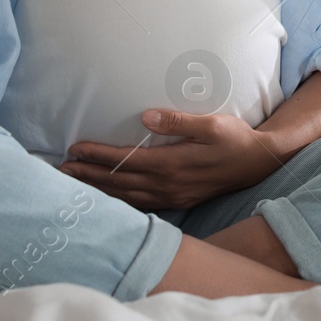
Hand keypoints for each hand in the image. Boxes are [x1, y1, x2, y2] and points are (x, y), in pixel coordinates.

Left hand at [60, 110, 281, 209]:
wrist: (259, 164)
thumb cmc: (236, 139)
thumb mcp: (212, 124)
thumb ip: (178, 121)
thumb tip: (146, 116)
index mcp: (172, 165)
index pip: (125, 161)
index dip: (98, 155)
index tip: (74, 149)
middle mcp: (168, 186)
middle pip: (119, 183)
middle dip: (88, 175)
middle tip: (61, 169)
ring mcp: (173, 197)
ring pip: (126, 197)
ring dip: (99, 190)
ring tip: (75, 183)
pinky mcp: (178, 201)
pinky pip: (140, 205)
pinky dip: (119, 201)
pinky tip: (108, 198)